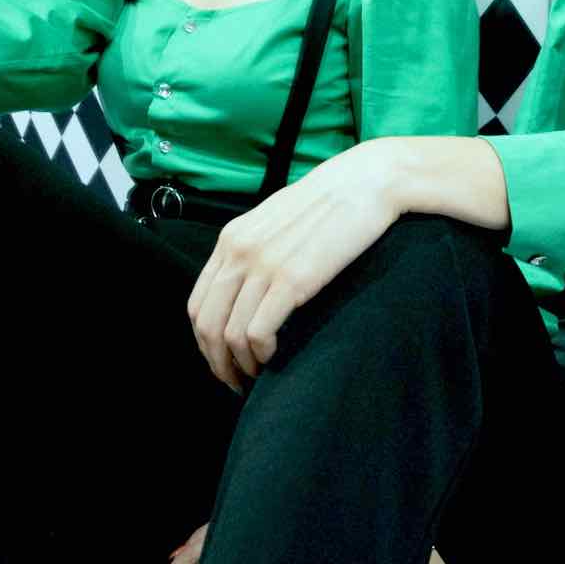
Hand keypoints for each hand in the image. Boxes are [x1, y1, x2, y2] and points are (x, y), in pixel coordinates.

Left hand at [187, 143, 403, 389]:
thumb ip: (256, 248)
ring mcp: (263, 265)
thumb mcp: (278, 219)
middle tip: (236, 381)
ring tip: (258, 377)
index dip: (205, 342)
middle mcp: (239, 252)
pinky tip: (276, 357)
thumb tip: (248, 286)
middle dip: (217, 362)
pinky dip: (261, 354)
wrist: (366, 182)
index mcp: (231, 239)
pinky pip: (258, 332)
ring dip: (241, 365)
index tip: (223, 360)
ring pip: (229, 334)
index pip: (198, 303)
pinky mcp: (292, 279)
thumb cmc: (331, 201)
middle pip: (207, 324)